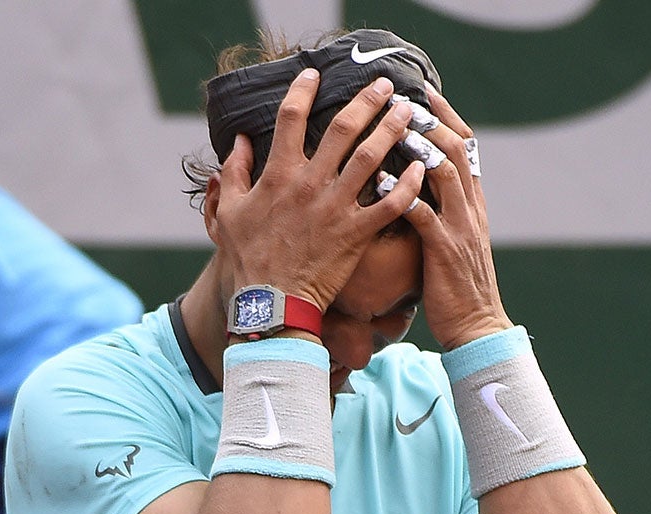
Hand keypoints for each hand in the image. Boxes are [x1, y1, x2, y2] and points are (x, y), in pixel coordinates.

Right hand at [209, 70, 426, 312]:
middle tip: (386, 85)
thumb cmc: (248, 259)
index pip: (290, 117)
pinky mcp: (355, 234)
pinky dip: (407, 185)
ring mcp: (335, 208)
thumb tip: (238, 141)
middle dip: (367, 101)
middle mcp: (309, 183)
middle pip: (343, 129)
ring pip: (370, 158)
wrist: (271, 303)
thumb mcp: (228, 211)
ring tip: (409, 113)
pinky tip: (421, 169)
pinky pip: (388, 204)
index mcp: (278, 173)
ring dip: (392, 131)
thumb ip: (232, 172)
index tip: (316, 74)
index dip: (304, 90)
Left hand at [400, 89, 511, 348]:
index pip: (468, 149)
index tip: (425, 94)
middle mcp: (470, 210)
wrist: (477, 328)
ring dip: (420, 146)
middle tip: (404, 99)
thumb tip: (418, 187)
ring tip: (395, 126)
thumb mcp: (457, 242)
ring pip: (446, 172)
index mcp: (473, 206)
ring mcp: (459, 228)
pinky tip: (380, 180)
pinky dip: (402, 193)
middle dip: (432, 121)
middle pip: (458, 149)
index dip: (447, 119)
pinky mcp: (443, 250)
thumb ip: (444, 212)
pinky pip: (423, 213)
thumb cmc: (458, 289)